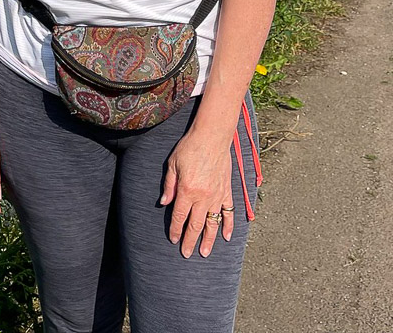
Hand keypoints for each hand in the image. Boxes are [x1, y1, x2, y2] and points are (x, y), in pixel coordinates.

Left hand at [160, 130, 233, 257]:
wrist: (211, 138)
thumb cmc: (189, 148)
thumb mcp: (172, 165)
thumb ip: (169, 186)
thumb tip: (163, 204)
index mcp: (187, 191)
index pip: (180, 217)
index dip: (176, 230)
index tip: (174, 240)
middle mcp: (203, 197)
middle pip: (196, 225)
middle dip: (190, 241)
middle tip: (187, 254)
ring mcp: (217, 195)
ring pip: (213, 223)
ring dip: (209, 239)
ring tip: (205, 252)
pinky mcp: (227, 191)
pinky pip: (229, 212)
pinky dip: (229, 225)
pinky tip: (226, 237)